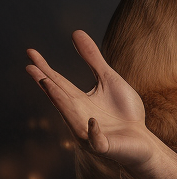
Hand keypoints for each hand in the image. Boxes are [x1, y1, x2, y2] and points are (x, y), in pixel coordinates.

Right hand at [26, 30, 156, 168]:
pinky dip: (93, 131)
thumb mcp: (109, 80)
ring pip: (71, 119)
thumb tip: (76, 32)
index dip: (44, 68)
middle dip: (46, 84)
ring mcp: (89, 133)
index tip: (31, 52)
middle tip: (32, 68)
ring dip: (60, 103)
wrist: (142, 140)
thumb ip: (93, 59)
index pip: (58, 82)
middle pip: (59, 98)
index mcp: (77, 101)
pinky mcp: (104, 146)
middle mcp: (77, 117)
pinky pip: (96, 140)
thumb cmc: (125, 112)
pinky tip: (93, 120)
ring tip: (48, 85)